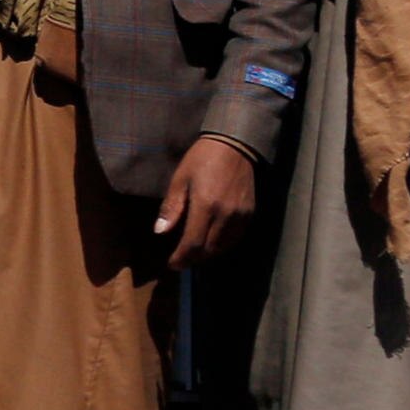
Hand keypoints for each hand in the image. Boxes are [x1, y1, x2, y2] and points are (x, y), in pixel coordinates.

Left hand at [155, 136, 260, 268]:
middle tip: (181, 259)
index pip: (193, 244)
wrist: (235, 145)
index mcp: (206, 206)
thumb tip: (160, 231)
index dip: (182, 258)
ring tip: (194, 251)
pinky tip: (212, 241)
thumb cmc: (202, 159)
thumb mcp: (180, 180)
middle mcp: (226, 215)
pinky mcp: (250, 213)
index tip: (173, 264)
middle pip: (209, 250)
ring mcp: (240, 215)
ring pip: (223, 247)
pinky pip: (236, 238)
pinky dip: (222, 245)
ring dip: (207, 253)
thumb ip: (171, 208)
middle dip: (193, 258)